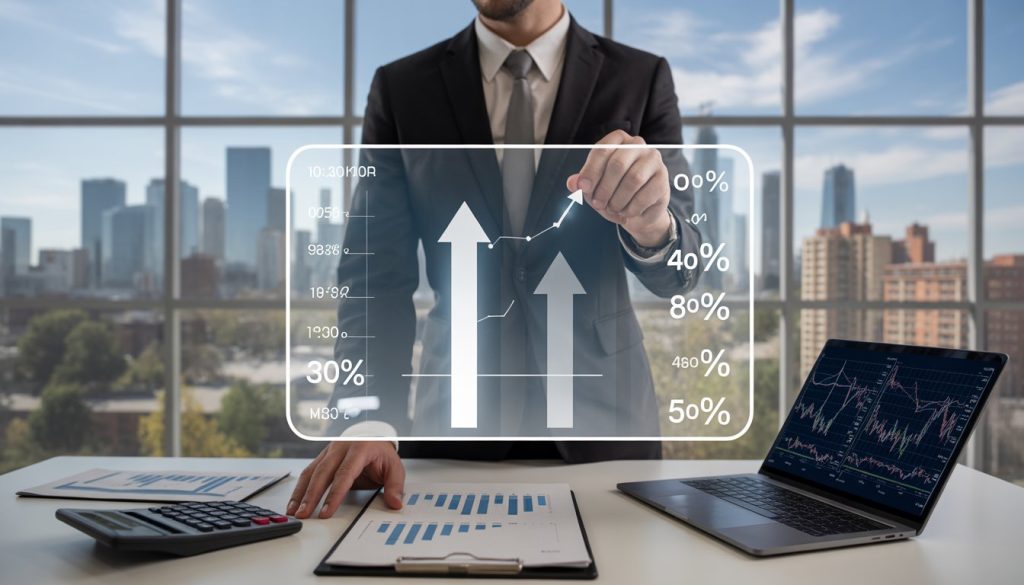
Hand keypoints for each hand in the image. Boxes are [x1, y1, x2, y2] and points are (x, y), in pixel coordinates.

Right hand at [287, 441, 404, 518]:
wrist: (373, 436)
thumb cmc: (381, 453)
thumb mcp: (394, 467)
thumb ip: (395, 485)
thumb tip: (395, 503)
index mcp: (360, 449)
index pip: (345, 473)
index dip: (335, 494)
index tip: (326, 511)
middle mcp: (341, 448)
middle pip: (323, 473)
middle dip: (311, 495)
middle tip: (304, 514)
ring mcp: (329, 451)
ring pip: (311, 472)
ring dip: (301, 493)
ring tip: (294, 511)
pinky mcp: (322, 457)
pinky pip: (309, 472)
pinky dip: (300, 488)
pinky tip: (295, 502)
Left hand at [567, 130, 672, 247]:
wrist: (638, 211)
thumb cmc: (614, 192)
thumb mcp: (595, 187)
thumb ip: (583, 182)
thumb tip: (573, 183)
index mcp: (618, 140)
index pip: (602, 150)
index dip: (590, 171)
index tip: (583, 188)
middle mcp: (638, 145)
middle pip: (617, 164)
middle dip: (604, 188)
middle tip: (597, 204)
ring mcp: (653, 160)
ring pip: (633, 180)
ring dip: (618, 200)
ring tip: (612, 209)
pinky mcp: (662, 178)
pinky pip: (645, 194)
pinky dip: (631, 208)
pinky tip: (626, 212)